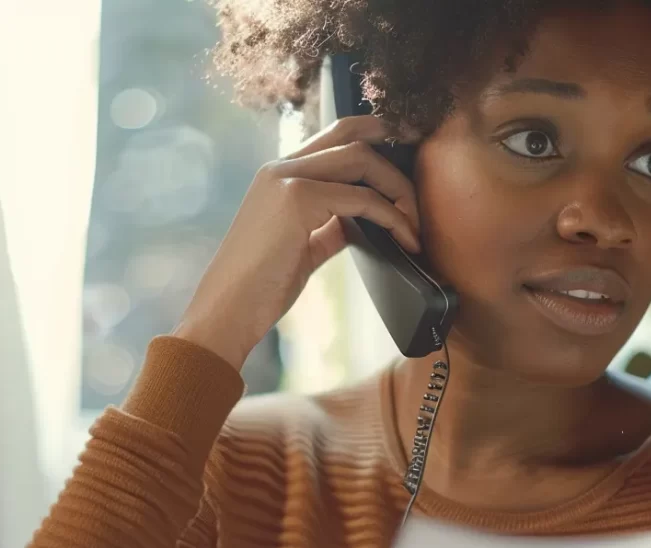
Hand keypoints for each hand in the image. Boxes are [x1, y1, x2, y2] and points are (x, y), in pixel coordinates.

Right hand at [174, 115, 419, 369]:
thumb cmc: (259, 288)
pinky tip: (406, 240)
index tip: (406, 148)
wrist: (227, 311)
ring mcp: (286, 179)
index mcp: (277, 175)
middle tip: (423, 168)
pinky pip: (362, 198)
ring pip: (361, 158)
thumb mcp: (301, 247)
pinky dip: (392, 216)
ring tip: (416, 222)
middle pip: (351, 134)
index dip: (373, 136)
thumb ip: (329, 226)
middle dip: (394, 145)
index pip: (333, 137)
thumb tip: (365, 221)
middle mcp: (280, 167)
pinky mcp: (297, 199)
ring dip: (398, 187)